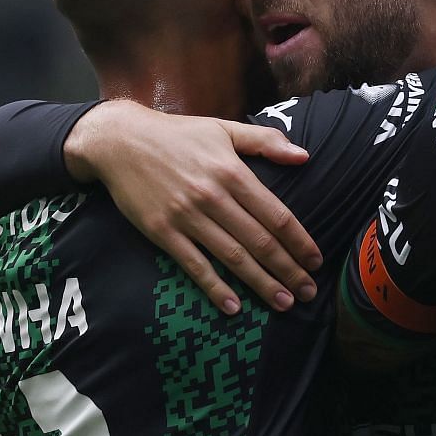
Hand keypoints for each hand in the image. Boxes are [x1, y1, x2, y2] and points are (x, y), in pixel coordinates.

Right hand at [65, 101, 322, 313]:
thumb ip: (265, 141)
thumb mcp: (223, 128)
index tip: (316, 261)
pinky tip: (233, 307)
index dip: (300, 241)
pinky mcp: (162, 232)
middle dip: (288, 270)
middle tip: (308, 292)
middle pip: (260, 241)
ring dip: (261, 283)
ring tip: (285, 303)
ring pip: (233, 257)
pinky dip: (215, 288)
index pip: (276, 215)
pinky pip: (194, 265)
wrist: (119, 141)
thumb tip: (304, 156)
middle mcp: (213, 197)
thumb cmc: (176, 134)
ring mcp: (186, 217)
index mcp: (232, 172)